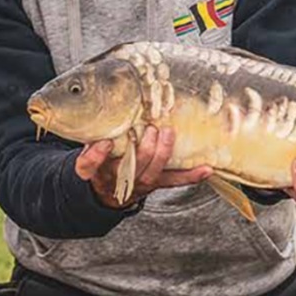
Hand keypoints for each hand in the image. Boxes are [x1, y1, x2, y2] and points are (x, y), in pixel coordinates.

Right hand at [74, 126, 211, 208]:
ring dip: (163, 153)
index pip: (90, 164)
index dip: (97, 156)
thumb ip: (94, 134)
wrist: (108, 192)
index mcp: (96, 170)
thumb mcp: (89, 150)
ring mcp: (139, 183)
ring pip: (153, 172)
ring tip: (167, 134)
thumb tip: (102, 103)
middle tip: (150, 129)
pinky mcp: (155, 184)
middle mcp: (117, 179)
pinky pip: (174, 180)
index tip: (105, 143)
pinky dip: (191, 175)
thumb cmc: (100, 162)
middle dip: (144, 148)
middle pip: (131, 166)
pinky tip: (206, 168)